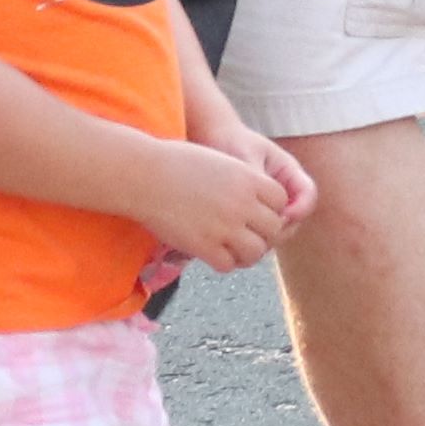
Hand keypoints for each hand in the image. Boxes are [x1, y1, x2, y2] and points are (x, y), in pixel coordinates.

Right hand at [140, 134, 305, 273]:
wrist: (144, 174)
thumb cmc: (175, 162)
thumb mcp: (218, 161)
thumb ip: (241, 180)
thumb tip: (255, 199)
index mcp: (247, 177)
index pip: (281, 200)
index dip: (270, 208)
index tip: (256, 212)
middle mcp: (242, 202)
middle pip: (273, 228)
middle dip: (262, 232)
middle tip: (246, 234)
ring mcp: (225, 226)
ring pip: (256, 251)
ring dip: (246, 252)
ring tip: (232, 248)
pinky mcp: (205, 246)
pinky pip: (228, 264)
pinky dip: (223, 262)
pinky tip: (212, 253)